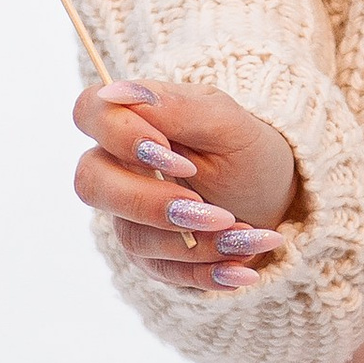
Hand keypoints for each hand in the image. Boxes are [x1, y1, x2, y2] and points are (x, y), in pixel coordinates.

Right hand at [72, 76, 298, 295]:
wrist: (274, 199)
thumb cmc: (248, 151)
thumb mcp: (228, 124)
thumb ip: (177, 109)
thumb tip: (115, 90)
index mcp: (136, 120)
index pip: (89, 112)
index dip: (122, 137)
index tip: (181, 159)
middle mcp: (120, 166)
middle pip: (91, 183)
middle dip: (154, 203)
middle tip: (213, 211)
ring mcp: (129, 214)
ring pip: (132, 235)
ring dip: (194, 242)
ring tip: (244, 234)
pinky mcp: (148, 254)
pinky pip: (162, 271)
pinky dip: (207, 272)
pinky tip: (243, 269)